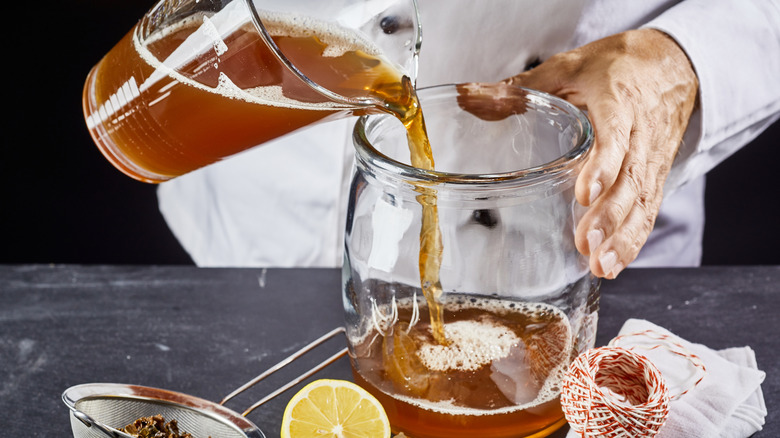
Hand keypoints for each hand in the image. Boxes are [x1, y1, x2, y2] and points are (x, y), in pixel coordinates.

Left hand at [505, 29, 697, 277]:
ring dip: (623, 237)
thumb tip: (466, 98)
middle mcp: (641, 134)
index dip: (603, 166)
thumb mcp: (566, 67)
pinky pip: (649, 210)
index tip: (584, 194)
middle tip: (587, 245)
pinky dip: (634, 240)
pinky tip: (614, 266)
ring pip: (643, 201)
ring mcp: (652, 158)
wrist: (671, 65)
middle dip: (611, 216)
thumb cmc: (614, 67)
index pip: (615, 138)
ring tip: (601, 267)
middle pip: (631, 179)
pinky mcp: (655, 176)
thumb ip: (519, 88)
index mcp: (618, 102)